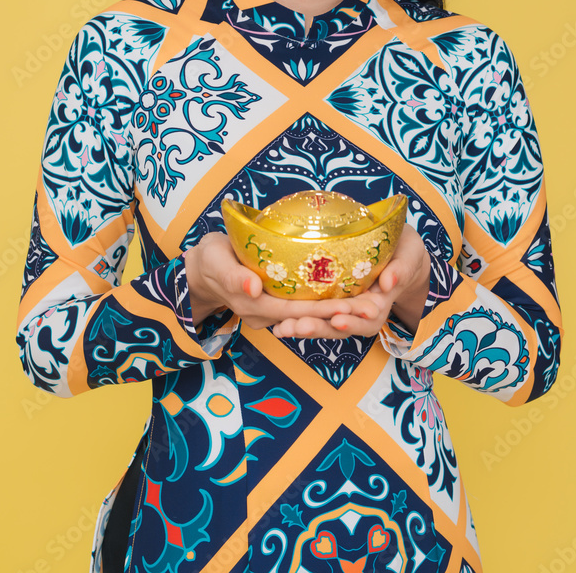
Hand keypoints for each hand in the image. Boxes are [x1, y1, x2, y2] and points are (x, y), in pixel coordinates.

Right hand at [184, 232, 361, 330]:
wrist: (201, 269)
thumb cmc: (208, 258)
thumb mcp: (215, 260)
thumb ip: (233, 275)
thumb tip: (253, 288)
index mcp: (254, 305)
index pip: (297, 312)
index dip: (326, 311)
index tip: (353, 306)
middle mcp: (266, 315)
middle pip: (310, 317)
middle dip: (343, 314)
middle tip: (375, 307)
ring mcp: (271, 313)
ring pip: (309, 315)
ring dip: (339, 312)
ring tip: (371, 305)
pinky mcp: (275, 305)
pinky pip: (303, 308)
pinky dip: (325, 304)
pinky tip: (348, 296)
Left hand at [271, 224, 430, 339]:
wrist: (398, 251)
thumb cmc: (404, 251)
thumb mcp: (409, 255)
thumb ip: (401, 269)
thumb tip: (388, 283)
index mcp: (381, 301)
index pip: (368, 317)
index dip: (353, 320)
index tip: (337, 318)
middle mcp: (361, 310)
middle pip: (341, 325)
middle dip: (320, 328)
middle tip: (299, 326)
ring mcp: (345, 307)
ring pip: (325, 323)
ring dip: (304, 327)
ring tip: (283, 328)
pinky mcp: (330, 301)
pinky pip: (315, 314)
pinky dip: (297, 320)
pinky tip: (277, 323)